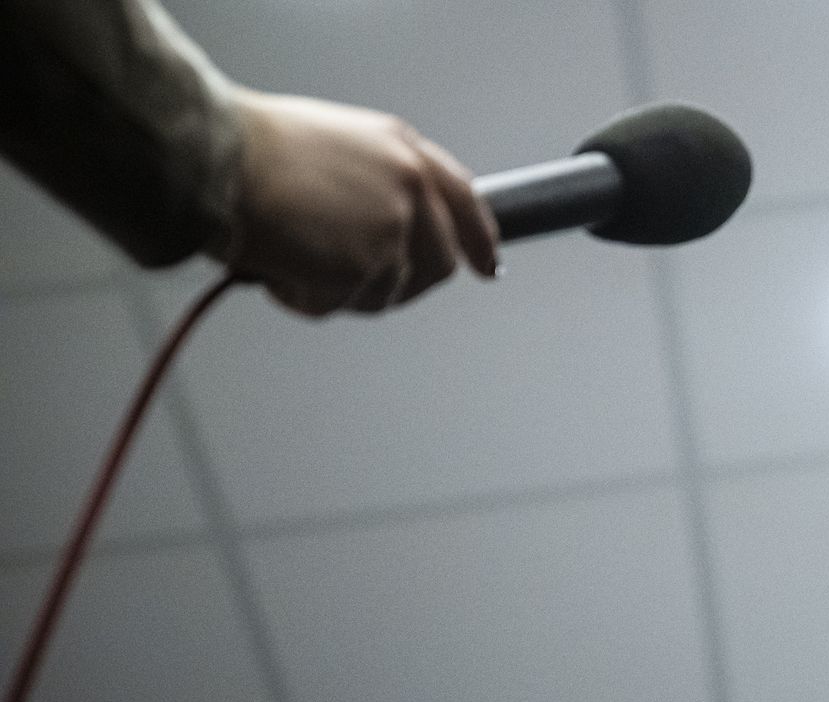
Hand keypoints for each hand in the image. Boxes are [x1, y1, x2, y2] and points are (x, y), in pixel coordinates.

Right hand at [221, 89, 498, 316]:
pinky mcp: (365, 268)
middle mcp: (410, 190)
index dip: (479, 241)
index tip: (487, 266)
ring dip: (336, 288)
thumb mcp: (336, 145)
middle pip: (436, 265)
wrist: (217, 159)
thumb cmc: (251, 147)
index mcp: (405, 151)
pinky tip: (278, 263)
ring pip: (383, 293)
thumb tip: (378, 226)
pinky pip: (337, 305)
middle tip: (348, 278)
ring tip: (292, 251)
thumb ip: (376, 182)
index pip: (467, 202)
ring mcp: (392, 232)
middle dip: (400, 283)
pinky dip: (303, 297)